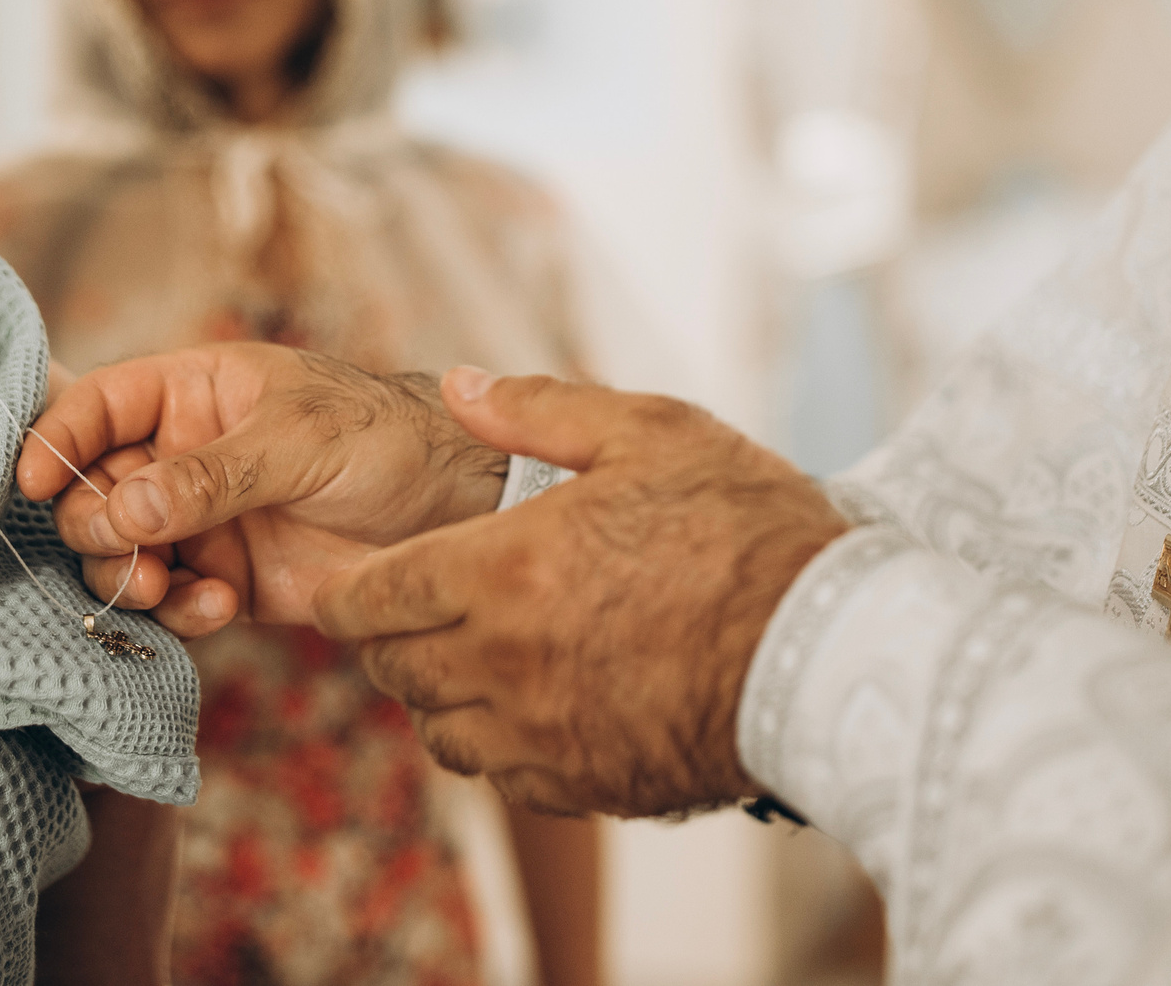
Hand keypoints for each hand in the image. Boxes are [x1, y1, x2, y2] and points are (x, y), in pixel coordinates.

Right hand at [17, 344, 510, 637]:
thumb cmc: (386, 440)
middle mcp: (184, 455)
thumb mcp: (299, 440)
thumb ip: (211, 474)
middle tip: (135, 552)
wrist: (457, 510)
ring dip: (129, 576)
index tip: (31, 484)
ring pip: (120, 554)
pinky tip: (219, 605)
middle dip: (97, 526)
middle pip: (91, 491)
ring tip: (168, 587)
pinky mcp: (228, 576)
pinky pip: (171, 601)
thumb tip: (123, 509)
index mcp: (193, 392)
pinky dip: (178, 612)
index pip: (95, 405)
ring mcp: (203, 519)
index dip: (54, 440)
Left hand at [312, 369, 849, 818]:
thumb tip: (459, 385)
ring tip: (470, 654)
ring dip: (436, 692)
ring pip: (439, 729)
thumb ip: (538, 407)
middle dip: (386, 635)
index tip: (339, 582)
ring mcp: (543, 734)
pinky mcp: (586, 785)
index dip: (343, 590)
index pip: (372, 596)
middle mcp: (505, 661)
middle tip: (409, 606)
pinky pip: (501, 775)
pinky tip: (529, 705)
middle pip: (394, 666)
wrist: (831, 648)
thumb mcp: (649, 431)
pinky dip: (494, 742)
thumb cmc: (745, 527)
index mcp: (505, 569)